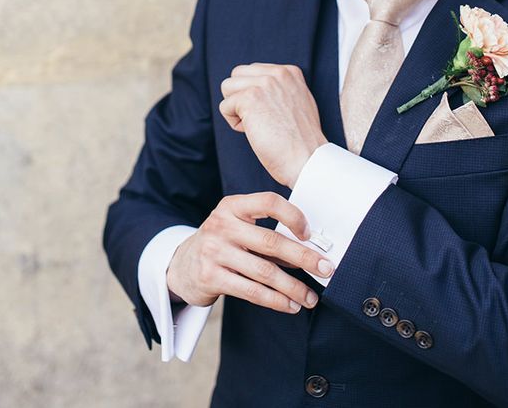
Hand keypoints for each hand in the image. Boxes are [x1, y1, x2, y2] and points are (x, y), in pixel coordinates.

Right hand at [166, 192, 333, 311]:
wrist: (181, 265)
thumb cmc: (221, 243)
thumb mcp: (236, 226)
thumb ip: (265, 233)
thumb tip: (308, 250)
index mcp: (232, 206)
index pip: (268, 202)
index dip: (293, 216)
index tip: (309, 234)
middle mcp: (221, 225)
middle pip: (271, 242)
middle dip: (304, 258)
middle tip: (326, 269)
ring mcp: (214, 252)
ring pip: (265, 272)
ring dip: (293, 287)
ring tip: (310, 297)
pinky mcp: (211, 277)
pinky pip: (252, 291)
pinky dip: (276, 300)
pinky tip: (290, 305)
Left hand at [219, 64, 327, 187]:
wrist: (306, 158)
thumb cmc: (300, 140)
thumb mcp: (298, 102)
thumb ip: (280, 88)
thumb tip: (255, 87)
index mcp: (289, 72)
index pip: (253, 71)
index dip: (254, 94)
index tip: (270, 113)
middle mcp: (277, 73)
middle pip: (237, 75)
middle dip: (240, 97)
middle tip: (258, 118)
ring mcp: (263, 84)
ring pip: (227, 87)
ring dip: (236, 108)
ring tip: (256, 124)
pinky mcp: (250, 98)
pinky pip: (225, 106)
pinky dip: (234, 123)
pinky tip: (254, 132)